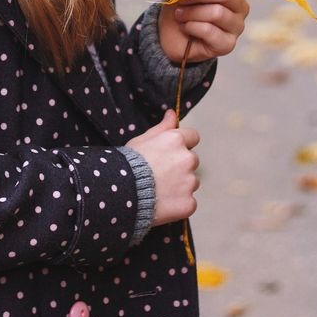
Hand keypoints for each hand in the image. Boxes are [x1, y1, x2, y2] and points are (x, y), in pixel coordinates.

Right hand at [127, 109, 199, 224]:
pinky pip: (189, 202)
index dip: (183, 143)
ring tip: (160, 189)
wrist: (124, 190)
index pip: (193, 136)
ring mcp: (190, 182)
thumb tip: (172, 113)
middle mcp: (187, 159)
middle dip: (181, 165)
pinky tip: (163, 202)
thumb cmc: (130, 162)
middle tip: (161, 172)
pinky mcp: (189, 203)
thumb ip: (163, 127)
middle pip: (192, 160)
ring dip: (181, 185)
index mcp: (177, 140)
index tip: (172, 151)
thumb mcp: (143, 139)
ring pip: (191, 182)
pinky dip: (179, 203)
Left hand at [158, 0, 249, 63]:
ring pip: (217, 12)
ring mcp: (237, 26)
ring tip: (180, 15)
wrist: (170, 35)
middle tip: (181, 0)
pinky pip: (209, 30)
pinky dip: (191, 26)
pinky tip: (186, 27)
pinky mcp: (228, 44)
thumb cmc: (182, 7)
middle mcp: (240, 6)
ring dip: (192, 12)